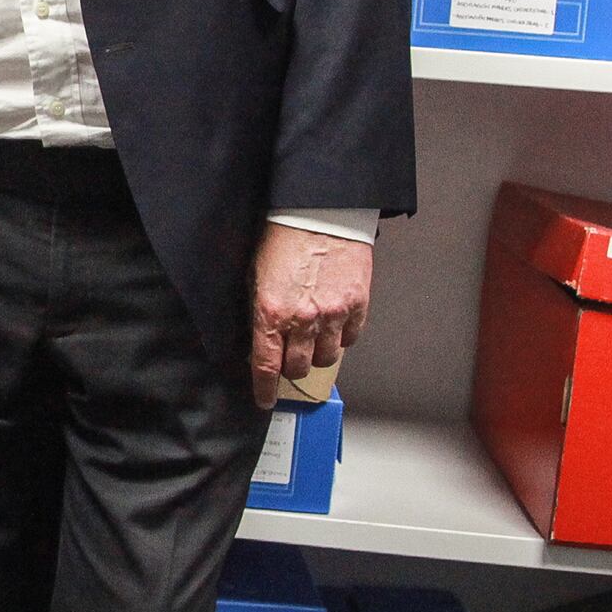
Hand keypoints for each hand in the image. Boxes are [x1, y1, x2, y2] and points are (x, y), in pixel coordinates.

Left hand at [249, 223, 372, 394]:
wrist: (319, 212)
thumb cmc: (283, 238)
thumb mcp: (255, 276)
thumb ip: (258, 312)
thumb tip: (259, 341)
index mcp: (270, 312)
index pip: (266, 365)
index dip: (264, 388)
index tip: (265, 399)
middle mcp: (302, 319)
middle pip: (297, 367)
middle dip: (290, 367)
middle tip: (288, 358)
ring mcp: (332, 314)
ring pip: (325, 358)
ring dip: (316, 353)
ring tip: (312, 338)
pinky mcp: (356, 304)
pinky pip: (349, 338)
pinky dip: (340, 337)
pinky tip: (332, 324)